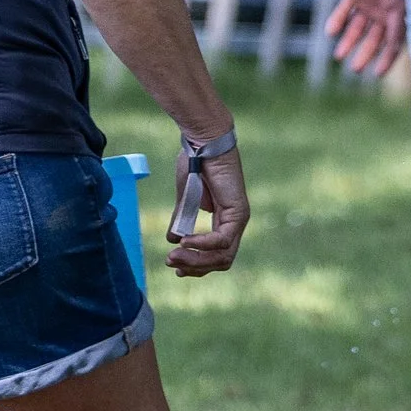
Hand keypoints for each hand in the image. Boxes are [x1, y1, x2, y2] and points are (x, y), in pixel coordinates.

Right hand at [165, 142, 247, 277]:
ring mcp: (239, 220)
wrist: (202, 144)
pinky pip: (223, 240)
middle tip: (170, 262)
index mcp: (224, 221)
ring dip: (197, 259)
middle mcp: (234, 224)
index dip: (196, 264)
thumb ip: (182, 219)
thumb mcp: (185, 198)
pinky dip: (203, 244)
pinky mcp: (238, 213)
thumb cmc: (194, 164)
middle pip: (221, 262)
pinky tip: (185, 242)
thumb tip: (173, 240)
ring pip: (224, 256)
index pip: (216, 255)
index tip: (173, 264)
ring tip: (174, 256)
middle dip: (194, 266)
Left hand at [324, 0, 407, 77]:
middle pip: (373, 39)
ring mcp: (369, 3)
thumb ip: (399, 25)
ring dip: (348, 42)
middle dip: (364, 54)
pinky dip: (337, 21)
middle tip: (355, 70)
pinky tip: (330, 33)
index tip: (377, 74)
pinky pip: (344, 10)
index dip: (386, 60)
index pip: (393, 44)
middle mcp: (384, 13)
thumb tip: (396, 49)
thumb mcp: (403, 4)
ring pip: (356, 28)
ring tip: (339, 57)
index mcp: (400, 17)